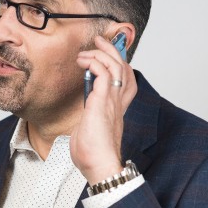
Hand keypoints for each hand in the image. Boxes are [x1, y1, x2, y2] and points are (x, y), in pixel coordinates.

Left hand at [71, 36, 136, 184]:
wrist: (99, 166)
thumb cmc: (93, 154)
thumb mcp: (90, 132)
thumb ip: (89, 121)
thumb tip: (82, 121)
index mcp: (116, 108)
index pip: (126, 80)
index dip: (120, 64)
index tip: (108, 55)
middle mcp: (118, 101)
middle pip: (124, 68)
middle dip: (113, 51)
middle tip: (100, 41)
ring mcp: (112, 100)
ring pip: (116, 66)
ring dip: (102, 53)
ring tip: (89, 48)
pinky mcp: (103, 100)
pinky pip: (104, 73)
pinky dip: (95, 62)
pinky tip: (84, 61)